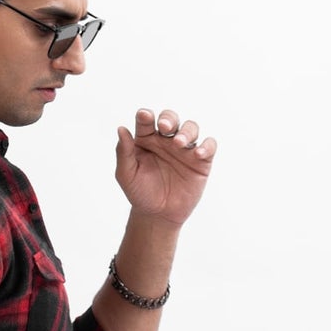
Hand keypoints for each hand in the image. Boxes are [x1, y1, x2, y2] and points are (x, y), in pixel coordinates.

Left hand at [114, 107, 216, 226]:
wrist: (158, 214)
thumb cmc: (140, 192)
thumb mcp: (126, 174)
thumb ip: (123, 152)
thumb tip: (121, 129)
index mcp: (146, 138)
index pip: (146, 121)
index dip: (145, 116)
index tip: (144, 117)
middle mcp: (166, 140)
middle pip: (171, 119)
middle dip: (169, 119)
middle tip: (164, 127)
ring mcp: (184, 149)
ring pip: (191, 128)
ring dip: (187, 131)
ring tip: (179, 143)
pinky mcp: (201, 160)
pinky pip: (209, 146)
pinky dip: (207, 146)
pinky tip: (198, 153)